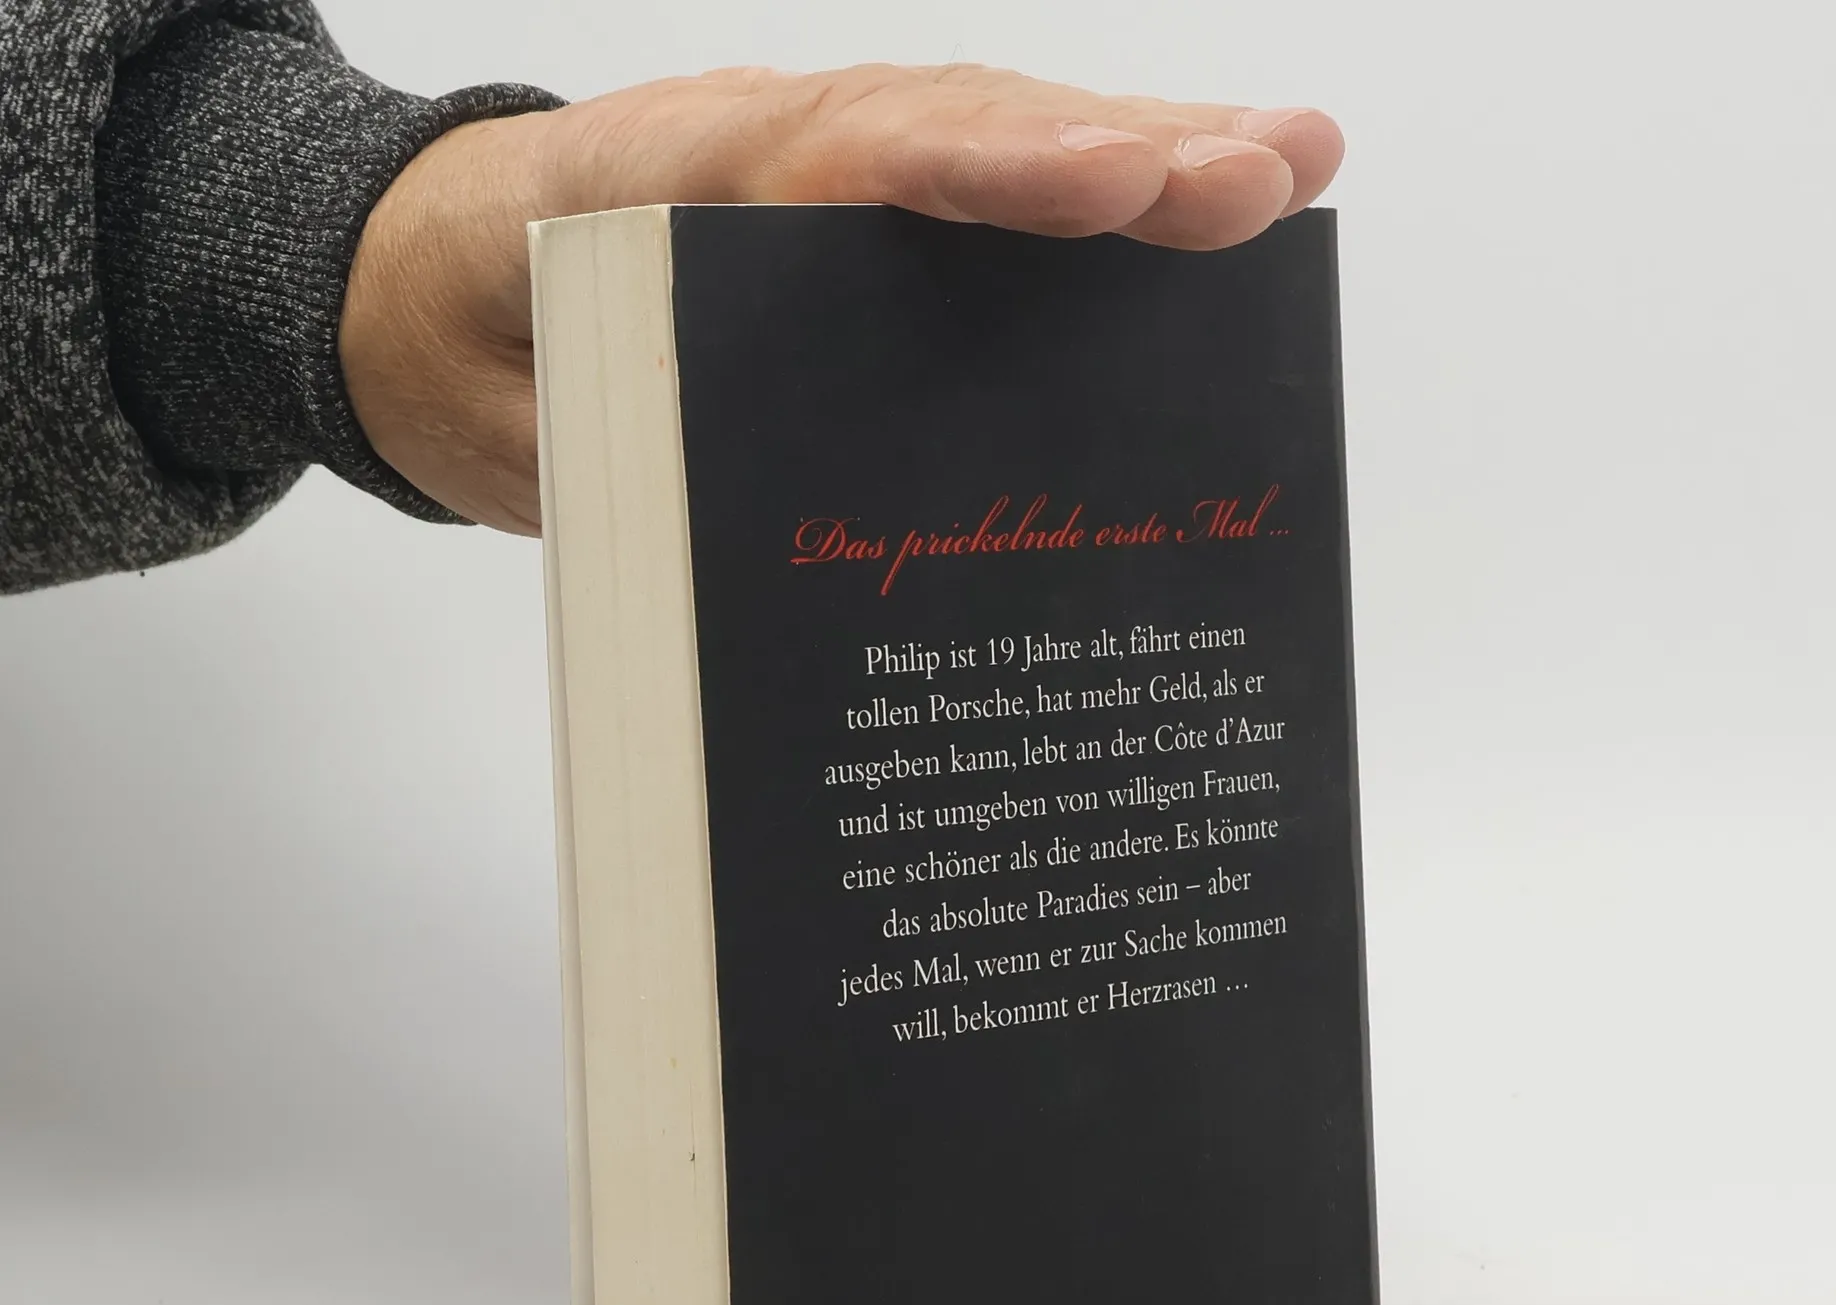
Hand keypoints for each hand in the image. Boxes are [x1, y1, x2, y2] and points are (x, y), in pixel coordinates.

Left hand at [339, 65, 1344, 534]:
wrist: (405, 293)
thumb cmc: (455, 351)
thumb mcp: (509, 427)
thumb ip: (624, 452)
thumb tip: (769, 502)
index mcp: (664, 188)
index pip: (847, 159)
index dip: (991, 172)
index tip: (1120, 186)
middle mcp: (764, 155)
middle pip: (959, 130)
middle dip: (1123, 153)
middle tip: (1276, 177)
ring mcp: (815, 185)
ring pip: (989, 149)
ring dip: (1140, 160)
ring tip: (1288, 174)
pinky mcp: (843, 230)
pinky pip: (973, 206)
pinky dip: (1081, 206)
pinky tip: (1191, 216)